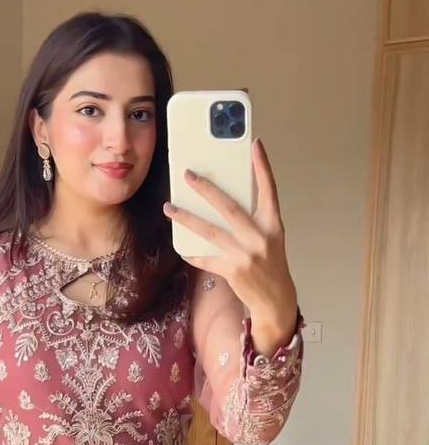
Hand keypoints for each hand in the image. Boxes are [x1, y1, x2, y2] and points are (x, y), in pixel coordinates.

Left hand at [164, 138, 298, 345]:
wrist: (275, 299)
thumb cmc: (270, 263)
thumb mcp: (270, 237)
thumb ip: (253, 219)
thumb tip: (223, 200)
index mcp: (273, 224)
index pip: (269, 189)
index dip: (263, 167)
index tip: (255, 145)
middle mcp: (260, 237)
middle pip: (229, 207)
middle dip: (206, 189)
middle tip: (188, 175)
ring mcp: (245, 255)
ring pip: (210, 231)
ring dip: (187, 218)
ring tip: (170, 207)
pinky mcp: (232, 271)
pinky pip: (206, 258)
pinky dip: (193, 253)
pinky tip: (181, 246)